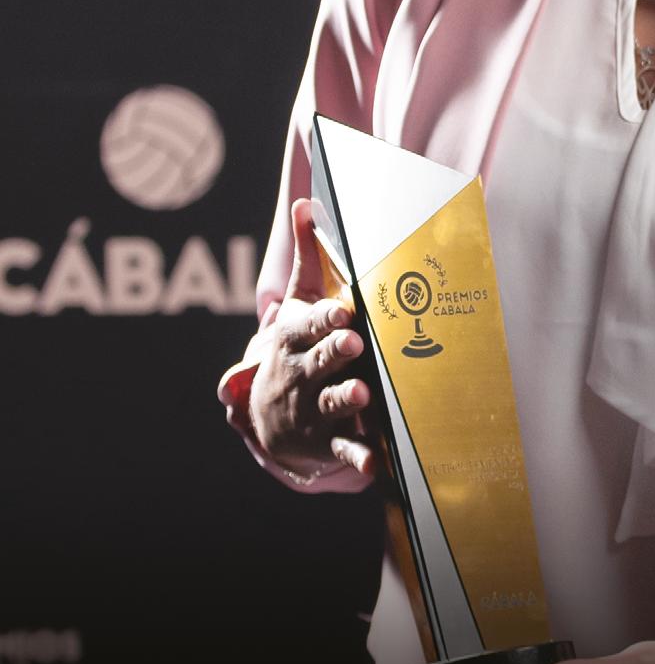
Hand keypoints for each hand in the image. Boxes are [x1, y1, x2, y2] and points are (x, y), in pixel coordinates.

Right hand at [247, 198, 376, 486]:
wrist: (267, 415)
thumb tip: (305, 202)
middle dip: (335, 351)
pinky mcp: (326, 440)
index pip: (308, 325)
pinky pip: (345, 448)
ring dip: (347, 398)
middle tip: (355, 342)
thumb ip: (305, 256)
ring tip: (364, 394)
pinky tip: (377, 462)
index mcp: (294, 338)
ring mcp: (312, 408)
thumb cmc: (295, 346)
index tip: (343, 309)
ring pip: (331, 401)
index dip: (324, 318)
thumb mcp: (297, 303)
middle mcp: (300, 373)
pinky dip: (359, 456)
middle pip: (318, 360)